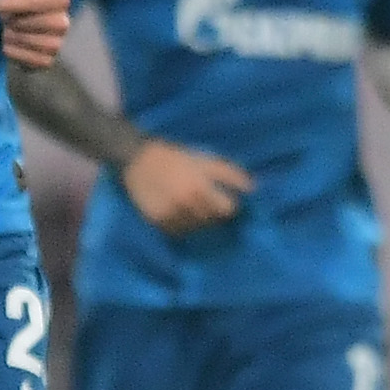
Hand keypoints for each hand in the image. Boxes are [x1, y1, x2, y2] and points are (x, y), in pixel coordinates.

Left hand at [0, 0, 70, 69]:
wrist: (25, 15)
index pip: (26, 3)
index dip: (6, 4)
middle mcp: (64, 23)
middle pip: (24, 25)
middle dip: (10, 21)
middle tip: (7, 18)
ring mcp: (58, 43)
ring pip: (25, 42)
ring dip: (11, 37)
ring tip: (8, 31)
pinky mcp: (49, 60)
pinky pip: (31, 62)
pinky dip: (17, 55)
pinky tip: (11, 45)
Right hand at [121, 139, 253, 235]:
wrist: (137, 158)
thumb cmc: (176, 157)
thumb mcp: (204, 160)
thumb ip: (229, 174)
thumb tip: (252, 188)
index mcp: (200, 187)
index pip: (227, 210)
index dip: (227, 205)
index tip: (222, 200)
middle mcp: (186, 204)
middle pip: (211, 221)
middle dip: (212, 213)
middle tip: (205, 202)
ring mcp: (170, 214)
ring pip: (195, 229)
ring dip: (197, 221)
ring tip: (191, 207)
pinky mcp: (157, 221)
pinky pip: (177, 232)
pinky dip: (181, 225)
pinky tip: (178, 213)